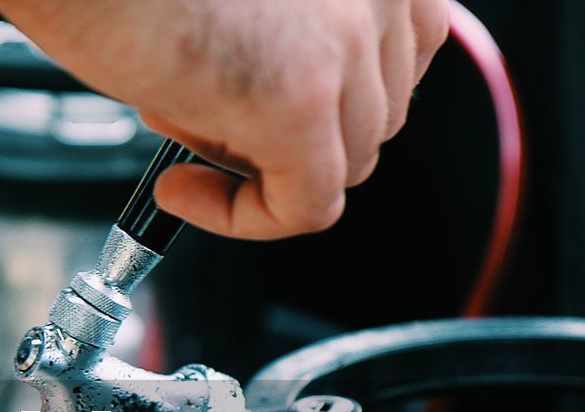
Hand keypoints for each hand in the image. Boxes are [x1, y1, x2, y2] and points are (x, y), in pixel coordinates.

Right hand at [0, 0, 448, 238]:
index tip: (284, 116)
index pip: (400, 55)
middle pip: (376, 115)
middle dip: (303, 140)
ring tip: (184, 135)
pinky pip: (305, 207)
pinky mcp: (302, 100)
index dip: (341, 98)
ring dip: (266, 170)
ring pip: (345, 165)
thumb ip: (289, 35)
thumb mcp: (247, 0)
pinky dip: (245, 217)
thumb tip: (275, 108)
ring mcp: (348, 43)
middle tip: (217, 130)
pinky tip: (184, 191)